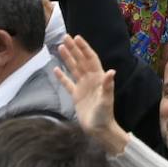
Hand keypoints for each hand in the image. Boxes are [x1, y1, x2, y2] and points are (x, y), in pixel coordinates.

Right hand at [54, 35, 125, 153]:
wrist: (99, 129)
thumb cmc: (104, 114)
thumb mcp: (106, 99)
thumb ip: (108, 85)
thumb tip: (111, 71)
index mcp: (98, 78)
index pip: (90, 58)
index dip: (84, 48)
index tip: (77, 37)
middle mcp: (90, 79)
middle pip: (80, 60)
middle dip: (74, 49)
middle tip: (65, 37)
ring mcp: (83, 87)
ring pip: (74, 69)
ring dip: (67, 58)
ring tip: (59, 47)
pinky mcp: (76, 96)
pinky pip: (68, 83)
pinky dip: (62, 76)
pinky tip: (56, 69)